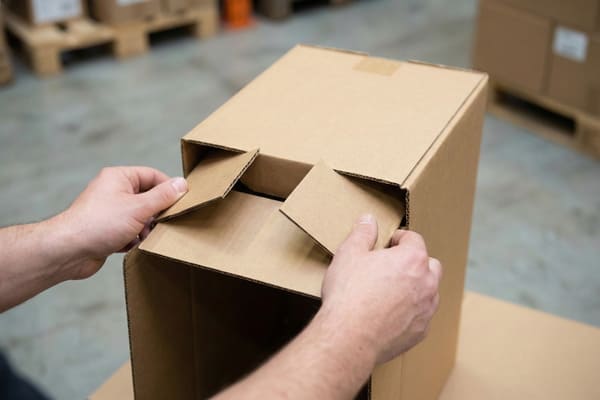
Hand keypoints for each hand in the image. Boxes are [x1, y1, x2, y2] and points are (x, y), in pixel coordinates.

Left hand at [57, 166, 186, 279]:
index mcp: (119, 178)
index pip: (152, 176)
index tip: (182, 201)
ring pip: (140, 216)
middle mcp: (113, 191)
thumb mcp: (139, 207)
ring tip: (146, 236)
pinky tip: (133, 245)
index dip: (168, 188)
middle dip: (157, 212)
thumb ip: (163, 196)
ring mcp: (109, 211)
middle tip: (165, 222)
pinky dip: (134, 238)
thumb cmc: (99, 224)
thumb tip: (182, 183)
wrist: (68, 251)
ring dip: (147, 228)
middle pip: (147, 197)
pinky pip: (129, 231)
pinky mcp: (106, 230)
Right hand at [320, 214, 441, 364]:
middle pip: (429, 264)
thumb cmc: (349, 294)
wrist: (349, 337)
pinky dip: (409, 312)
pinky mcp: (420, 331)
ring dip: (415, 287)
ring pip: (429, 291)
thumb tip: (368, 220)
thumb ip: (362, 233)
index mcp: (412, 259)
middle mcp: (427, 283)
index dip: (398, 239)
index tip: (386, 244)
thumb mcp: (349, 254)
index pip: (414, 239)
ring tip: (389, 291)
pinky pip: (420, 316)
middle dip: (413, 262)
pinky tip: (387, 314)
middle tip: (390, 267)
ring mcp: (426, 309)